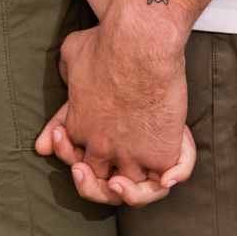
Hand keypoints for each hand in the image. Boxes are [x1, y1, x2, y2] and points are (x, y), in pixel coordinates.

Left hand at [35, 16, 190, 201]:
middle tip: (110, 177)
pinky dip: (171, 180)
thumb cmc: (106, 42)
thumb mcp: (72, 55)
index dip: (78, 154)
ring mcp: (130, 155)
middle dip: (99, 183)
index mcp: (78, 127)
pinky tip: (168, 175)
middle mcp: (100, 147)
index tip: (88, 143)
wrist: (140, 43)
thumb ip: (67, 73)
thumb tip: (65, 82)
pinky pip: (165, 183)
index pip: (74, 155)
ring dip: (133, 192)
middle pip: (98, 183)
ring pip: (132, 193)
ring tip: (136, 179)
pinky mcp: (159, 155)